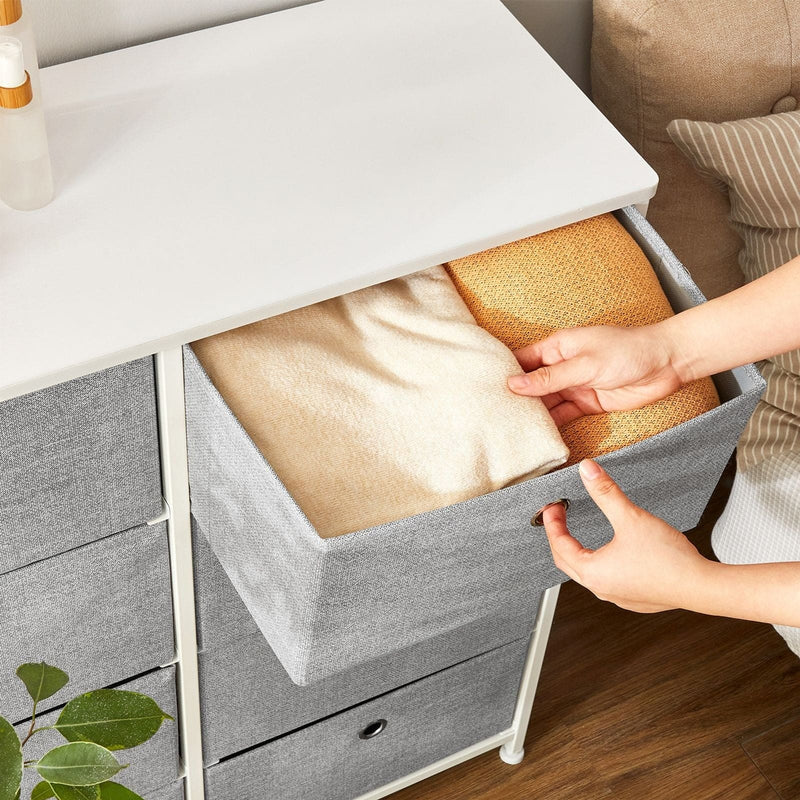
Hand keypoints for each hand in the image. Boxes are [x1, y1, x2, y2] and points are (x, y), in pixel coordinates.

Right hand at [507, 325, 683, 425]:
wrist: (667, 364)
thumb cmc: (628, 351)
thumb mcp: (584, 363)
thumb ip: (550, 378)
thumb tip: (514, 384)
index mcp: (557, 347)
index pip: (522, 360)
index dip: (504, 372)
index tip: (483, 387)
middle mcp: (562, 366)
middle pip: (531, 384)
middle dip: (514, 398)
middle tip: (491, 416)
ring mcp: (574, 385)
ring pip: (545, 402)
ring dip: (531, 415)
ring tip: (509, 429)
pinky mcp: (587, 403)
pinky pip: (563, 415)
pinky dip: (552, 426)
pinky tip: (537, 436)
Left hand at [543, 459, 709, 612]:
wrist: (701, 587)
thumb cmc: (668, 559)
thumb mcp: (630, 517)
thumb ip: (606, 492)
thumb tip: (587, 471)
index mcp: (592, 572)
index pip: (558, 545)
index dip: (552, 523)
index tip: (551, 508)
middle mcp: (601, 588)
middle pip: (567, 562)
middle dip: (559, 537)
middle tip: (559, 517)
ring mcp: (618, 596)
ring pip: (587, 574)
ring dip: (579, 552)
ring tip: (580, 534)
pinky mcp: (635, 598)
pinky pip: (607, 580)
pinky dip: (600, 564)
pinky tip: (611, 554)